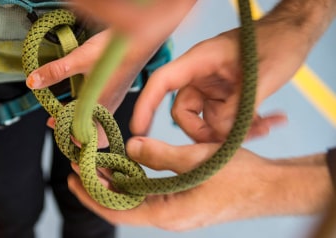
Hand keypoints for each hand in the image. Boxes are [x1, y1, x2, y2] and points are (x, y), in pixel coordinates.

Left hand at [67, 137, 332, 230]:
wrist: (270, 188)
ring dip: (116, 182)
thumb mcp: (197, 159)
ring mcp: (176, 210)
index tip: (72, 179)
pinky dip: (135, 181)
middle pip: (123, 205)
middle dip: (99, 186)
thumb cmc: (240, 176)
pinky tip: (129, 166)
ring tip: (98, 164)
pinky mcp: (183, 202)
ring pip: (136, 199)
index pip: (118, 209)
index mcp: (168, 212)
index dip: (92, 194)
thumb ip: (161, 155)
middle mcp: (168, 216)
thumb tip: (131, 148)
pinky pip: (151, 195)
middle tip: (79, 166)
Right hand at [130, 26, 290, 141]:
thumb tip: (218, 133)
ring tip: (262, 129)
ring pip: (207, 121)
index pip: (162, 82)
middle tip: (230, 143)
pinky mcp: (226, 97)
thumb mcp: (261, 75)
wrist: (294, 34)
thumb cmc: (277, 42)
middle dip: (205, 133)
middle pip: (185, 113)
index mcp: (199, 62)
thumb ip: (237, 108)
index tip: (137, 129)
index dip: (145, 105)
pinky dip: (241, 128)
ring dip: (230, 133)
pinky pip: (225, 120)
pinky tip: (266, 123)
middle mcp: (201, 77)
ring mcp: (213, 88)